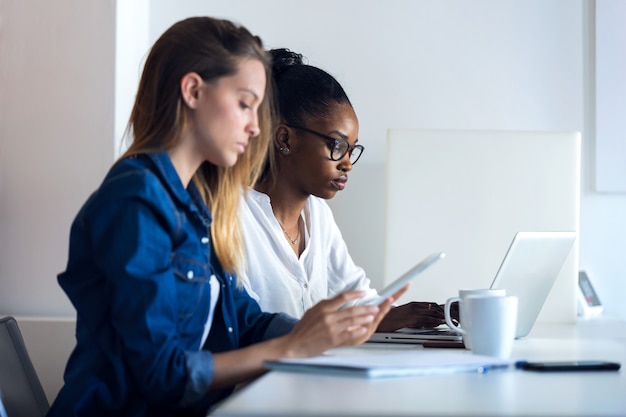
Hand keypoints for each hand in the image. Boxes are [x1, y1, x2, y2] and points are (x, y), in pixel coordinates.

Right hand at [281, 285, 408, 357]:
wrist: (295, 344)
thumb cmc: (304, 328)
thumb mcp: (313, 311)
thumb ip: (327, 305)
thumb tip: (339, 299)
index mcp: (323, 307)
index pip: (343, 297)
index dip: (355, 293)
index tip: (364, 292)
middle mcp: (328, 316)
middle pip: (352, 309)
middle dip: (366, 307)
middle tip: (376, 305)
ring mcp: (331, 328)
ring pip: (353, 321)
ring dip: (366, 318)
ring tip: (374, 315)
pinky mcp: (333, 339)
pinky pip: (349, 334)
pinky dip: (358, 331)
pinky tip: (365, 329)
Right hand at [376, 301, 453, 331]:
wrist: (378, 319)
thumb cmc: (391, 318)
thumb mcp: (405, 314)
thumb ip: (417, 315)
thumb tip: (429, 320)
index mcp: (414, 305)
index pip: (432, 305)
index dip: (443, 309)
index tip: (452, 313)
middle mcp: (414, 307)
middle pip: (434, 308)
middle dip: (446, 313)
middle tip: (455, 318)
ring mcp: (411, 312)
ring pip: (430, 313)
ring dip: (441, 317)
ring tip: (450, 321)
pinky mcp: (407, 319)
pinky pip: (422, 320)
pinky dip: (432, 322)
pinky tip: (437, 323)